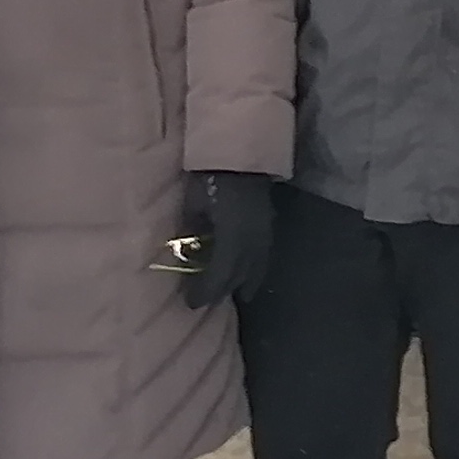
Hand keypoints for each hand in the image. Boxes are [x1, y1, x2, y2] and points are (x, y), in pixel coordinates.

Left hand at [162, 166, 279, 308]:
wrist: (240, 155)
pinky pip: (264, 255)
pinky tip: (253, 273)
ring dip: (245, 283)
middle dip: (222, 291)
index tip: (191, 303)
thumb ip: (193, 230)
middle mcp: (252, 242)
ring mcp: (264, 233)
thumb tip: (189, 249)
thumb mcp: (193, 206)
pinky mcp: (269, 225)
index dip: (205, 291)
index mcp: (232, 239)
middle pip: (238, 275)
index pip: (219, 275)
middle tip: (207, 302)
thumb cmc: (211, 177)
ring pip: (256, 268)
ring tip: (238, 295)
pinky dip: (257, 268)